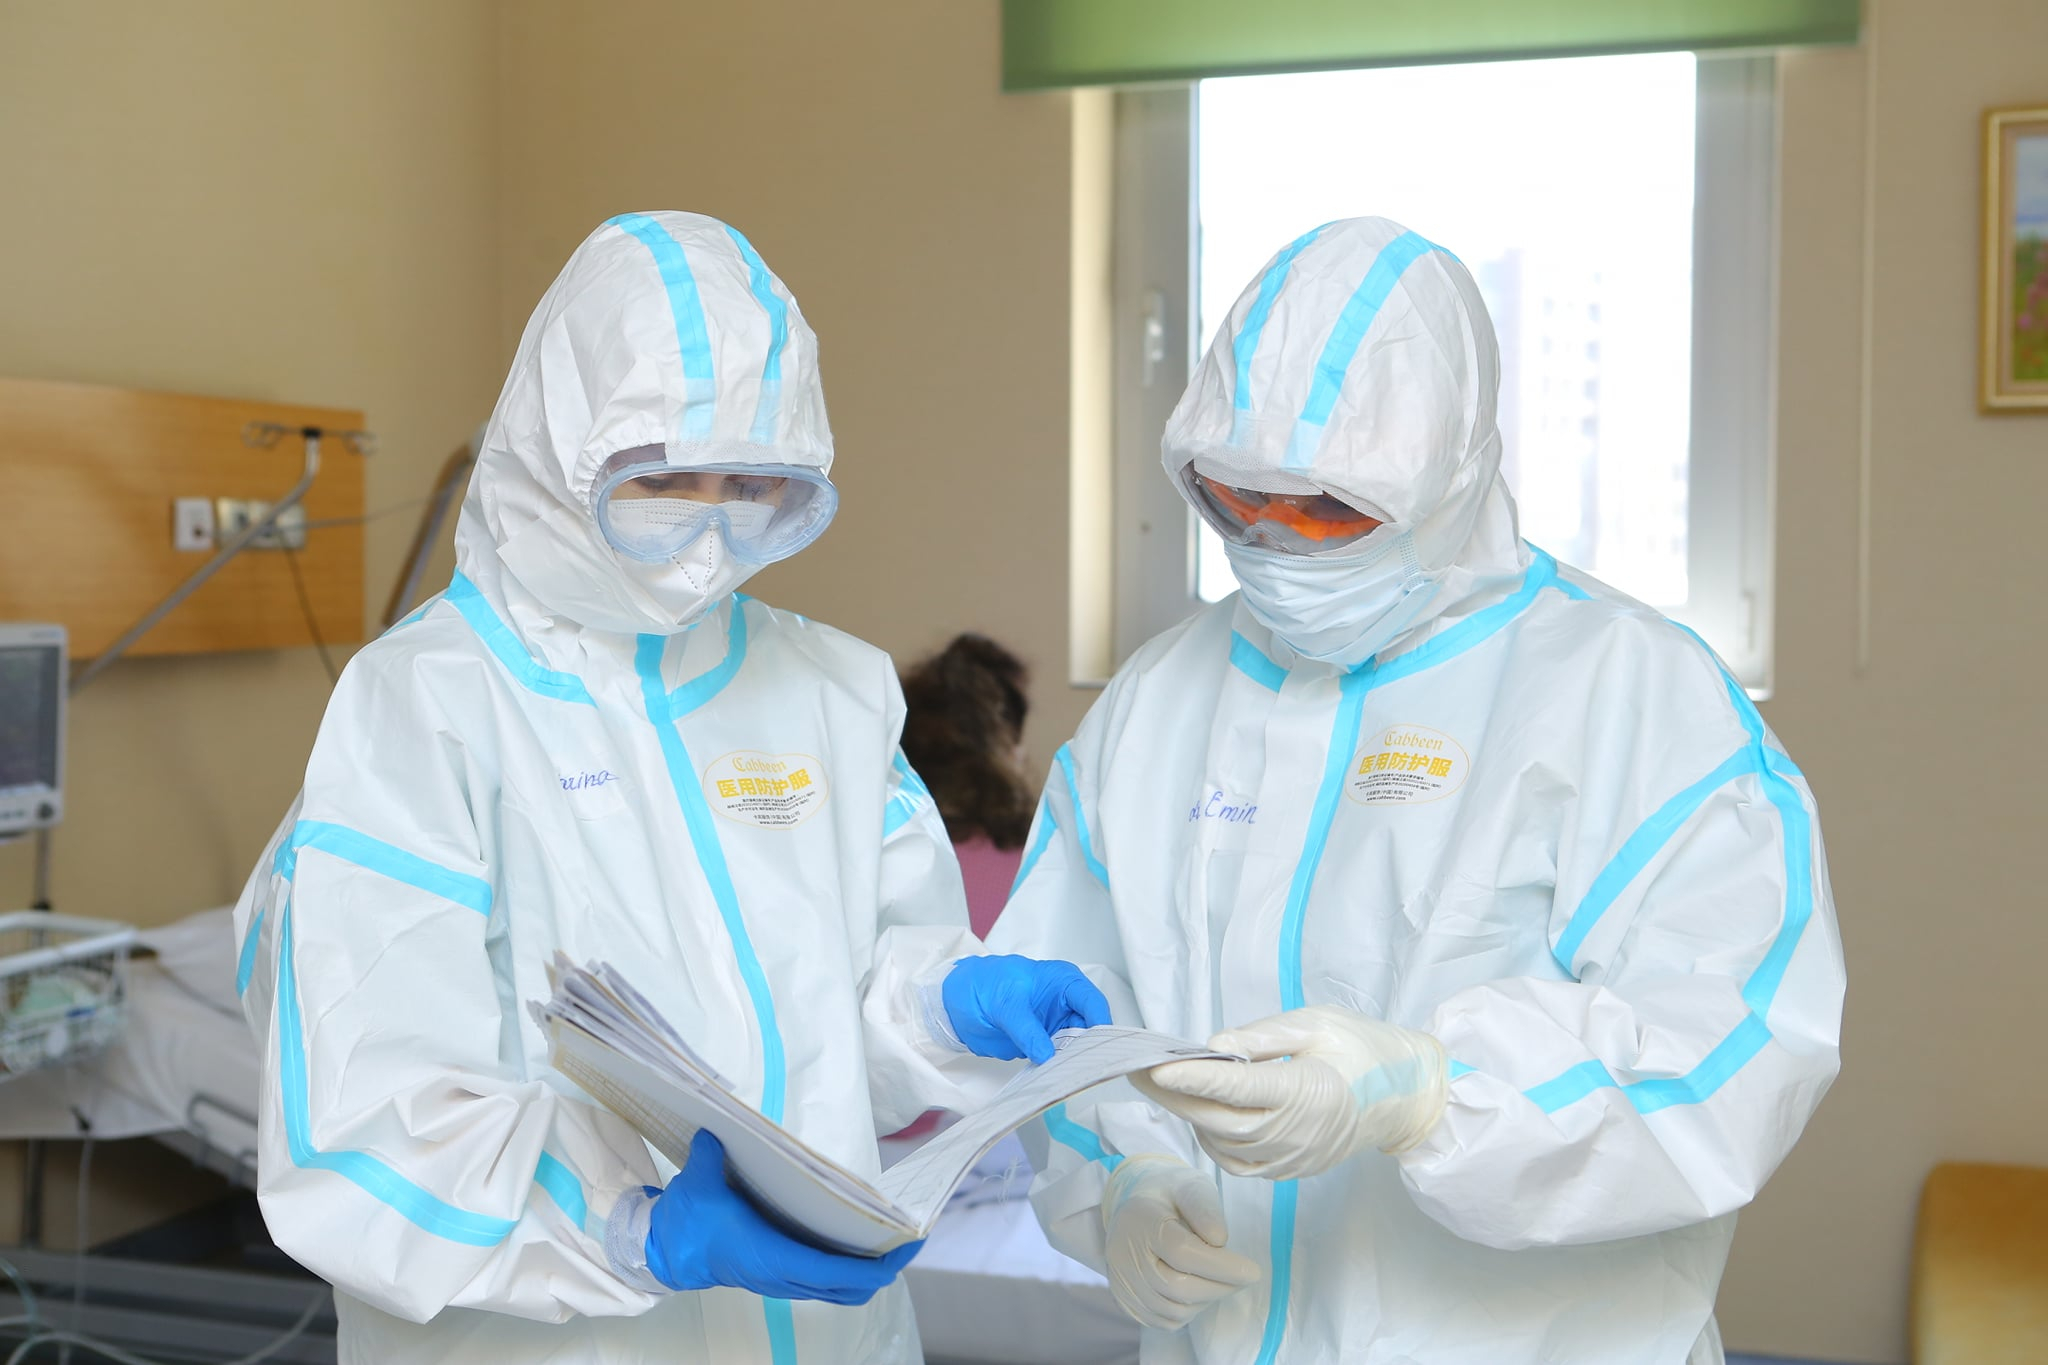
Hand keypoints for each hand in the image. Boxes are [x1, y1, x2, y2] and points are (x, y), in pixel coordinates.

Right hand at [646, 1130, 920, 1302]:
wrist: (665, 1253)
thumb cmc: (687, 1222)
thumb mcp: (700, 1183)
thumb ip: (712, 1154)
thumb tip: (719, 1127)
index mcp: (775, 1258)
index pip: (842, 1273)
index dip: (881, 1264)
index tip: (909, 1243)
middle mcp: (786, 1278)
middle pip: (853, 1288)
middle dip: (886, 1268)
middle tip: (908, 1239)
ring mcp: (784, 1283)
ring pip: (842, 1291)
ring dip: (868, 1273)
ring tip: (889, 1242)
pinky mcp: (779, 1279)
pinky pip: (827, 1285)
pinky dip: (848, 1273)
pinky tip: (856, 1245)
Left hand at [941, 954, 1111, 1062]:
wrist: (957, 1000)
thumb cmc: (983, 985)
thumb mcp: (1004, 1003)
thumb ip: (1026, 1029)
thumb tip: (1047, 1054)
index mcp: (1064, 982)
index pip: (1092, 1002)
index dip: (1100, 1024)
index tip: (1099, 1048)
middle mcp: (1066, 1004)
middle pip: (1090, 1029)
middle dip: (1088, 1049)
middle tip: (1083, 1070)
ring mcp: (1056, 1025)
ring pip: (1076, 1047)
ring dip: (1073, 1063)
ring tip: (1068, 1078)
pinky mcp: (1044, 1044)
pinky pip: (1058, 1059)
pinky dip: (1057, 1069)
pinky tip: (1054, 1079)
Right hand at [1101, 1155, 1260, 1329]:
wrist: (1133, 1210)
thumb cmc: (1170, 1196)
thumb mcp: (1190, 1187)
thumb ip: (1205, 1209)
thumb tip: (1219, 1241)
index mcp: (1141, 1221)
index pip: (1181, 1252)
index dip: (1221, 1266)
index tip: (1253, 1271)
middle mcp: (1125, 1255)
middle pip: (1177, 1286)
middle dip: (1219, 1286)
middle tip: (1243, 1278)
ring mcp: (1122, 1283)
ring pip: (1173, 1309)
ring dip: (1207, 1300)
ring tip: (1221, 1281)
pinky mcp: (1126, 1302)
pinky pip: (1165, 1321)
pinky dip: (1189, 1311)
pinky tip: (1198, 1290)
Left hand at [1134, 1005, 1447, 1180]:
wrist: (1407, 1098)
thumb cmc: (1364, 1049)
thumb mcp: (1318, 1024)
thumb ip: (1263, 1036)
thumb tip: (1214, 1045)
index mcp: (1303, 1090)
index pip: (1235, 1087)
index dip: (1192, 1078)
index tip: (1153, 1066)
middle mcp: (1293, 1132)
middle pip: (1216, 1119)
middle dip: (1172, 1097)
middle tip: (1135, 1071)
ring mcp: (1290, 1157)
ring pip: (1222, 1144)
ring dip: (1189, 1116)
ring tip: (1164, 1087)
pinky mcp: (1289, 1170)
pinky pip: (1237, 1161)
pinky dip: (1212, 1138)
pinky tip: (1202, 1112)